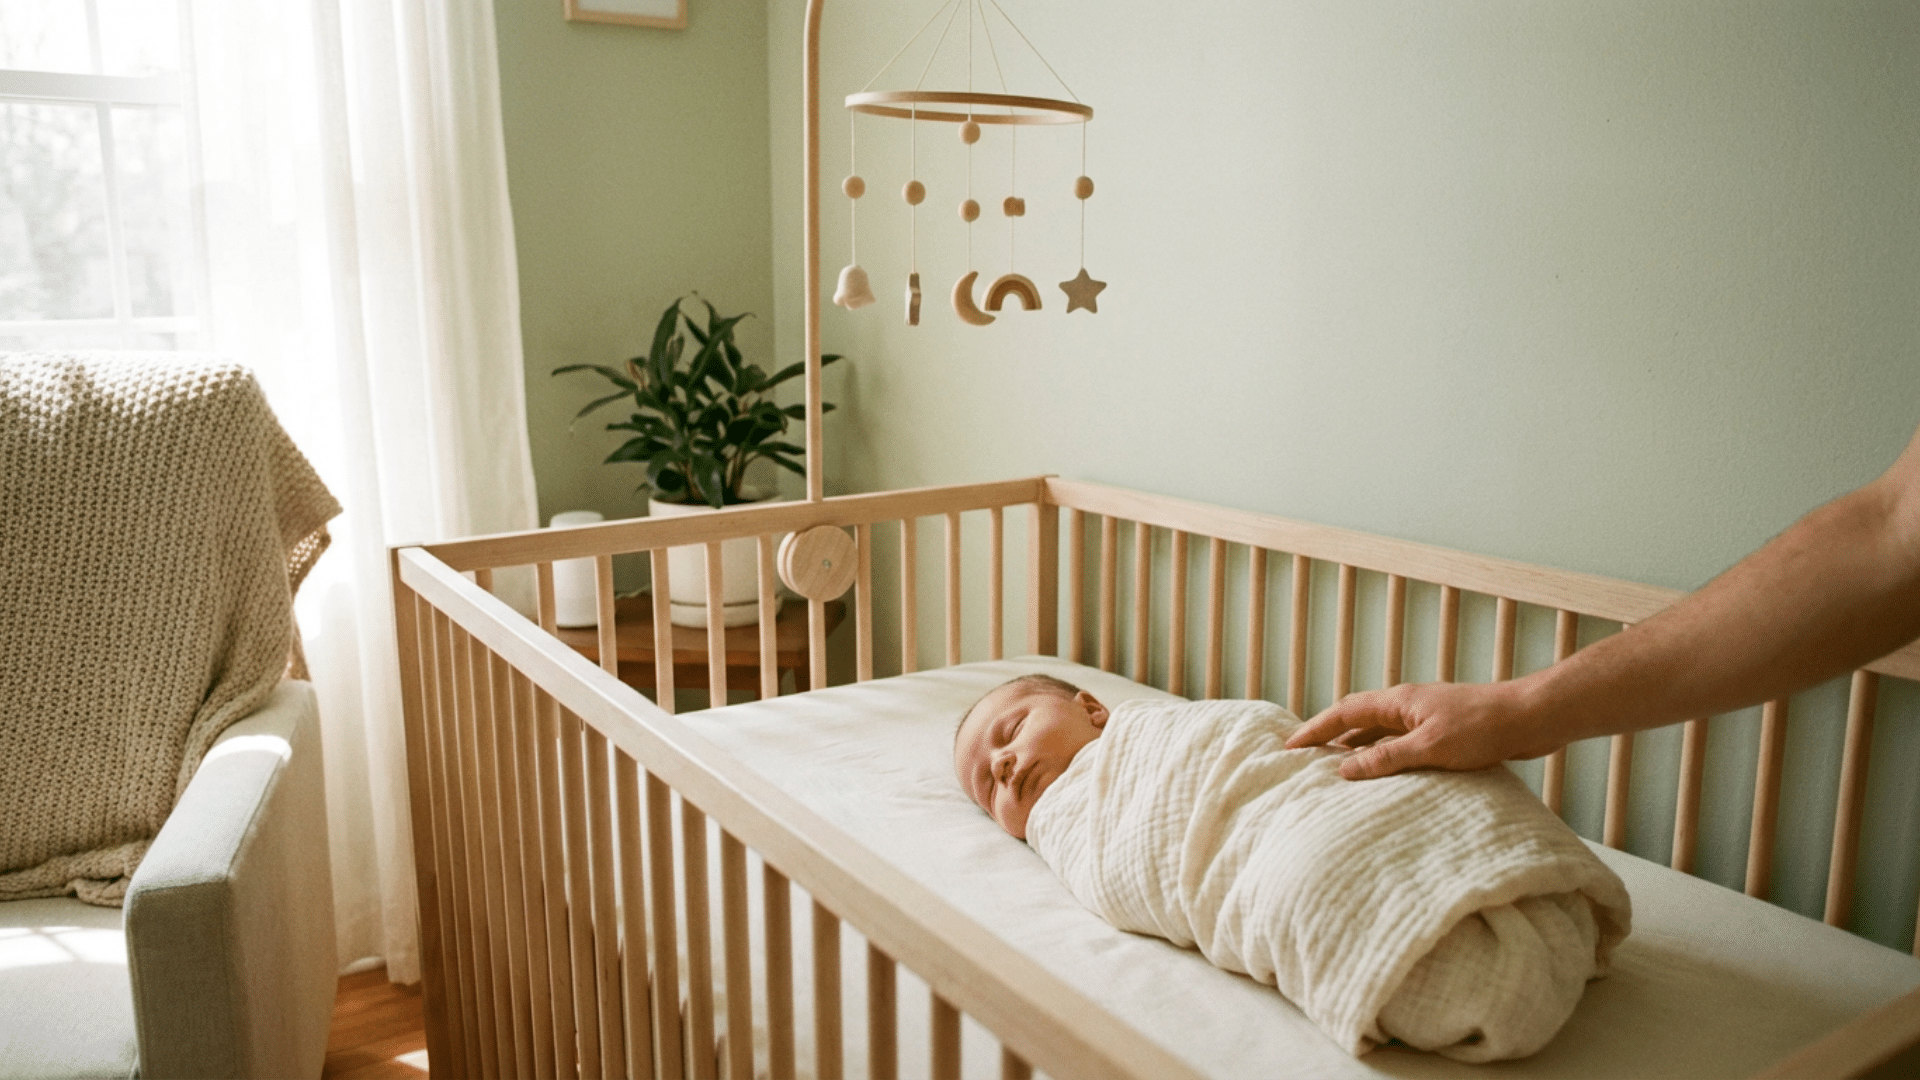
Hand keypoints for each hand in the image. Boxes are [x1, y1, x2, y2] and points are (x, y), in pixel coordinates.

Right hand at [1285, 681, 1560, 779]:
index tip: (1289, 746)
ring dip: (1356, 749)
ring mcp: (1425, 718)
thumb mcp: (1430, 747)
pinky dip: (1384, 757)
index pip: (1343, 712)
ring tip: (1335, 772)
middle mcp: (1407, 706)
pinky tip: (1384, 776)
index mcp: (1398, 702)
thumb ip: (1386, 758)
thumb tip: (1344, 770)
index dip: (1314, 729)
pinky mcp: (1443, 733)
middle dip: (1328, 738)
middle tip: (1304, 759)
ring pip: (1379, 733)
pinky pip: (1401, 744)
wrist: (1531, 718)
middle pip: (1357, 720)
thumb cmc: (1483, 728)